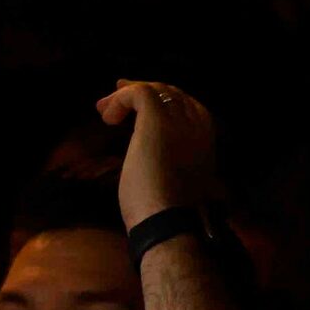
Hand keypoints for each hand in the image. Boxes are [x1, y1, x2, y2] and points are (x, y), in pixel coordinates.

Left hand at [98, 80, 217, 225]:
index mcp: (205, 135)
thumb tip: (151, 159)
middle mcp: (196, 122)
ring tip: (104, 109)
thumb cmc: (165, 211)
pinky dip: (121, 99)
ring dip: (126, 95)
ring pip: (155, 89)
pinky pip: (139, 93)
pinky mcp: (157, 121)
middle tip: (113, 99)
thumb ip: (171, 160)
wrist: (168, 219)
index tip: (132, 106)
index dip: (158, 99)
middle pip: (170, 93)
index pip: (183, 104)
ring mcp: (179, 120)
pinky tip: (108, 118)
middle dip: (141, 91)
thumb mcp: (174, 179)